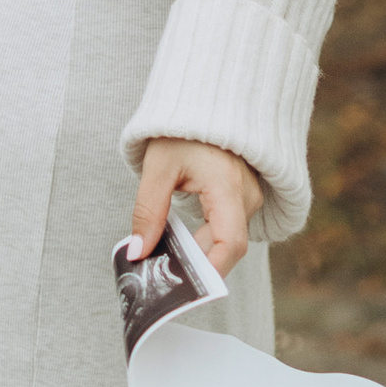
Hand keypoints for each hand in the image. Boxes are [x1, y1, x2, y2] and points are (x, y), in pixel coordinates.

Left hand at [130, 137, 262, 276]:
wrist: (203, 100)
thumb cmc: (181, 130)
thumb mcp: (157, 167)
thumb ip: (148, 211)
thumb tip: (137, 253)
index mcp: (228, 186)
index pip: (230, 243)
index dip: (210, 270)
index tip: (184, 286)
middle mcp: (246, 195)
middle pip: (226, 246)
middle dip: (195, 263)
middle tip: (162, 273)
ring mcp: (247, 196)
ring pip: (225, 238)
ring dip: (197, 249)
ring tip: (166, 255)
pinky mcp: (241, 196)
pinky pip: (226, 226)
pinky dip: (203, 236)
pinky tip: (180, 239)